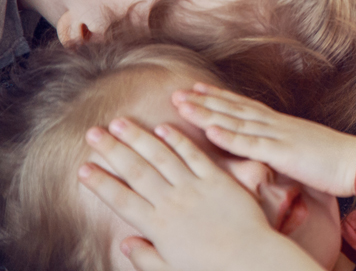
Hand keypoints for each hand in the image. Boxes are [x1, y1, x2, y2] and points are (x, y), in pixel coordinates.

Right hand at [77, 118, 304, 270]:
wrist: (250, 259)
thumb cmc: (211, 269)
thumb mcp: (171, 270)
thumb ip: (145, 258)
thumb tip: (124, 243)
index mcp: (158, 227)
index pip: (121, 200)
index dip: (100, 183)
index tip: (82, 167)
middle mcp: (172, 203)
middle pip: (136, 171)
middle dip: (112, 150)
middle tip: (93, 132)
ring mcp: (195, 188)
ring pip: (161, 157)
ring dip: (139, 138)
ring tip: (119, 122)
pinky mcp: (217, 179)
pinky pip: (194, 155)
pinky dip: (178, 140)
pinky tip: (163, 126)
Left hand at [173, 84, 355, 196]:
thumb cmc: (331, 160)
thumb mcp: (300, 150)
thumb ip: (280, 147)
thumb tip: (266, 150)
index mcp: (279, 125)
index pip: (243, 107)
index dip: (218, 98)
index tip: (196, 89)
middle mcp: (275, 125)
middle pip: (233, 109)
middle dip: (204, 101)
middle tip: (176, 93)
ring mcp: (277, 136)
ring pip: (236, 122)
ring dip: (207, 113)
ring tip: (183, 106)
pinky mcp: (283, 152)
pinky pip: (251, 144)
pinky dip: (230, 137)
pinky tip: (210, 131)